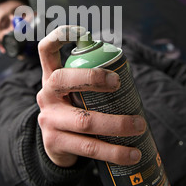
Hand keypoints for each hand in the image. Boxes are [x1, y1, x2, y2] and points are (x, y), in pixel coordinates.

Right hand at [37, 25, 145, 167]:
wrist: (56, 147)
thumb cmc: (75, 110)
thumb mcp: (75, 92)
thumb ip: (91, 80)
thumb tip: (129, 69)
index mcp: (51, 77)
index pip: (46, 49)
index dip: (60, 36)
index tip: (82, 31)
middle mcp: (46, 95)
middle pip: (63, 79)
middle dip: (92, 77)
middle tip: (118, 83)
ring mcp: (48, 120)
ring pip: (83, 121)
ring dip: (116, 124)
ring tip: (139, 126)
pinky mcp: (55, 143)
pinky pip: (88, 147)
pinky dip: (114, 151)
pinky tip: (131, 154)